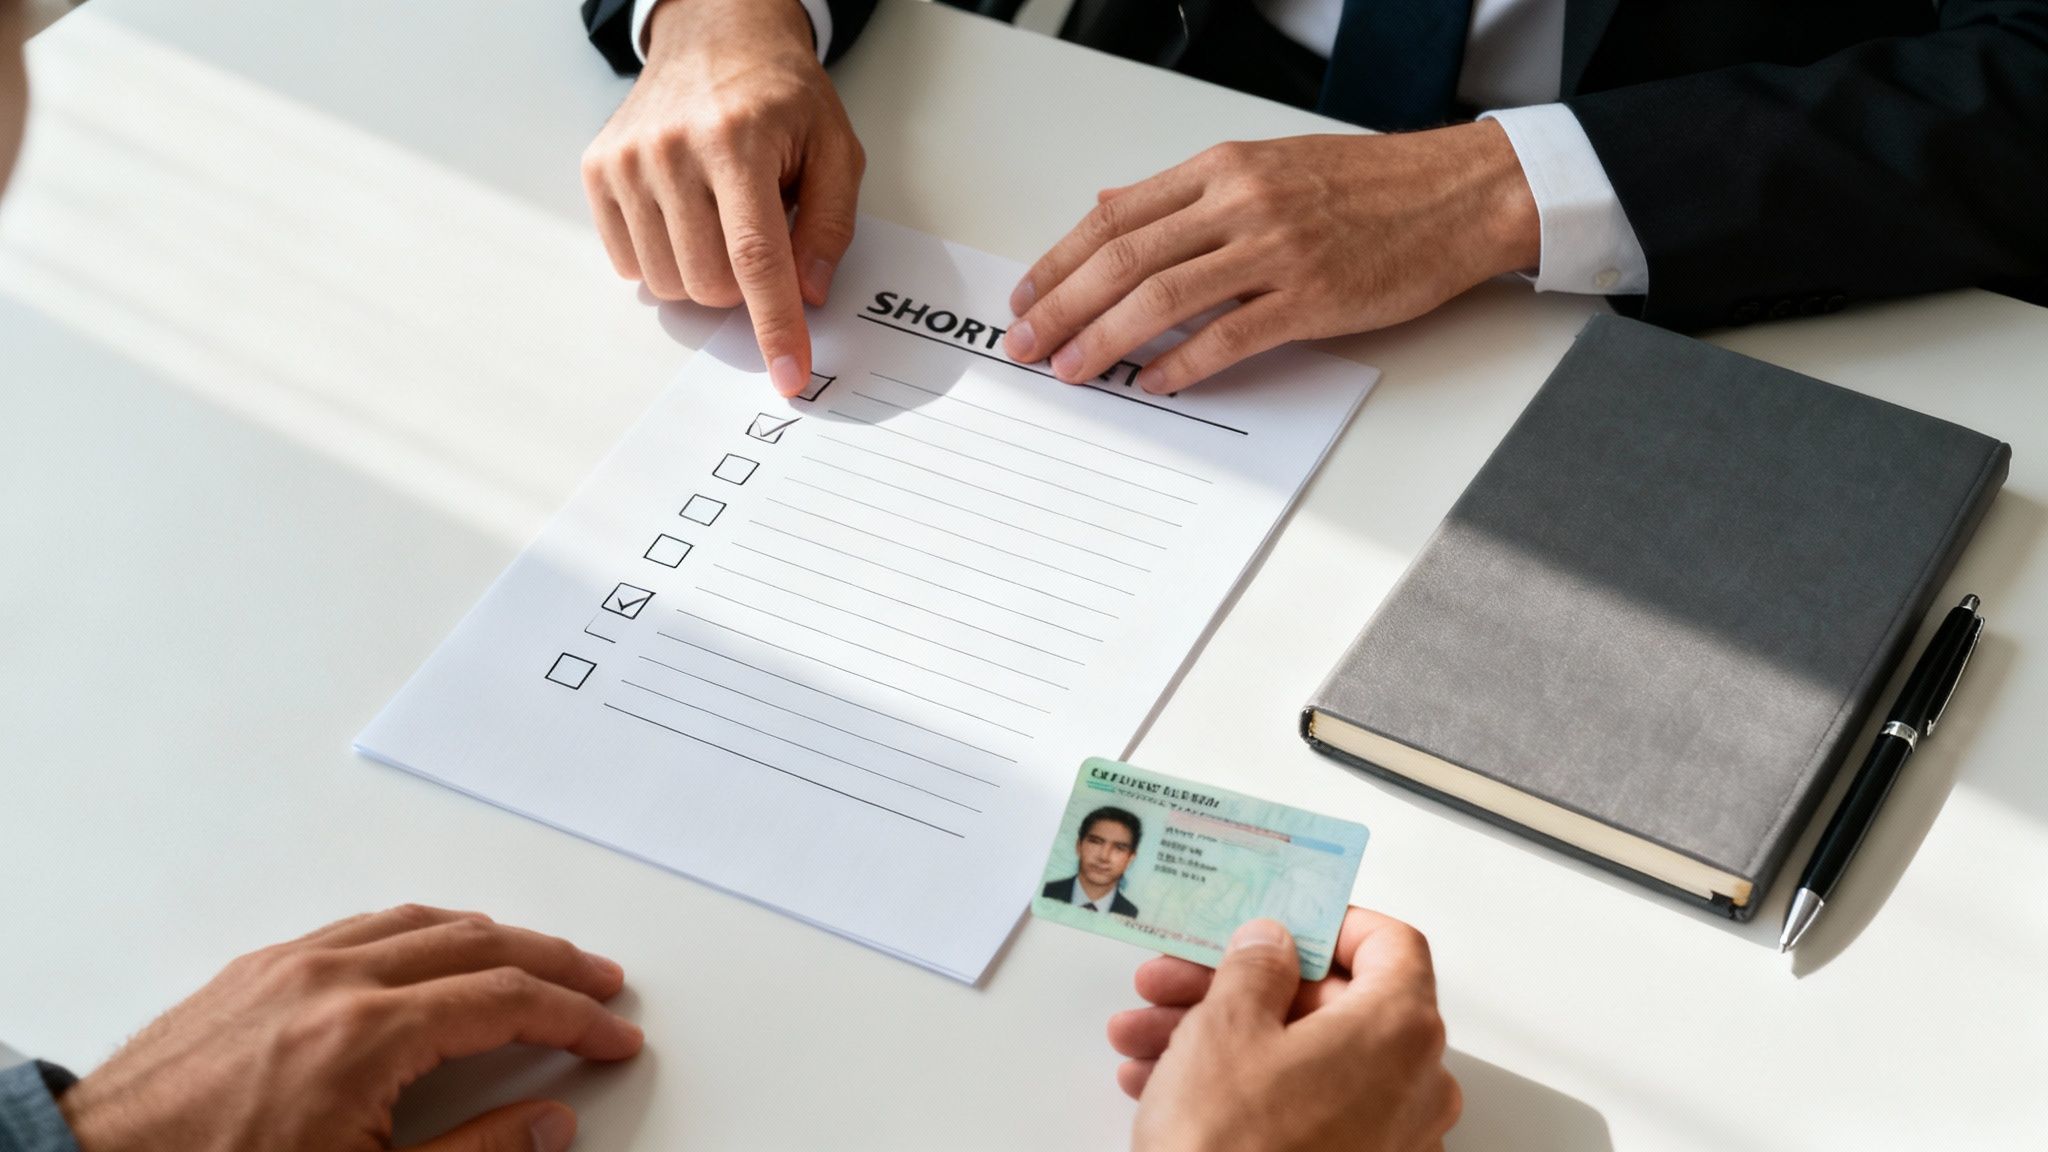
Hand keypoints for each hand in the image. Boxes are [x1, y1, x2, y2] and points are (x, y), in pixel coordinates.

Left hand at [56, 905, 643, 1151]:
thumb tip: (551, 1124)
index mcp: (369, 1035)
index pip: (506, 1001)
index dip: (574, 1018)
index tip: (611, 1035)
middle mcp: (333, 981)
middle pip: (477, 943)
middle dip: (551, 961)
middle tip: (597, 982)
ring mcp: (290, 968)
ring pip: (419, 921)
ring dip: (490, 935)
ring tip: (533, 956)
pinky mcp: (254, 972)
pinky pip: (360, 926)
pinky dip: (420, 930)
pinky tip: (432, 948)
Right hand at [581, 0, 864, 395]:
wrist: (715, 36)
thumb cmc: (780, 97)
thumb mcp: (835, 149)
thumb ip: (830, 227)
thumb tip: (807, 295)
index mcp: (738, 141)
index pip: (757, 258)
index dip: (775, 324)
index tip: (789, 375)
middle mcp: (672, 149)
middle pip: (709, 282)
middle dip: (744, 287)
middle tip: (759, 240)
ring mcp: (627, 160)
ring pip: (668, 282)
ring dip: (704, 273)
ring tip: (721, 218)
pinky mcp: (598, 169)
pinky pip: (630, 263)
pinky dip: (666, 259)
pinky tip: (686, 216)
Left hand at [1003, 122, 1538, 394]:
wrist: (1455, 194)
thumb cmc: (1366, 184)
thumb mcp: (1265, 164)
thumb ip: (1186, 193)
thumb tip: (1113, 208)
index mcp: (1220, 168)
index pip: (1114, 217)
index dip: (1058, 260)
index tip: (1028, 295)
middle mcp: (1239, 203)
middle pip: (1123, 259)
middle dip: (1062, 306)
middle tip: (1027, 343)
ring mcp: (1274, 251)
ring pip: (1162, 299)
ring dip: (1104, 340)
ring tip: (1072, 370)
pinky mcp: (1311, 298)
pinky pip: (1227, 337)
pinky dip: (1180, 364)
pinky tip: (1152, 384)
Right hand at [1111, 910, 1460, 1151]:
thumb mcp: (1226, 1027)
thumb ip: (1255, 966)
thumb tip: (1270, 946)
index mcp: (1400, 1031)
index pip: (1391, 944)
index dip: (1328, 924)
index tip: (1281, 922)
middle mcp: (1414, 1086)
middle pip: (1332, 1004)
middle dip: (1243, 988)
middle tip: (1182, 981)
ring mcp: (1391, 1138)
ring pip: (1305, 1059)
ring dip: (1227, 1039)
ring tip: (1153, 1040)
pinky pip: (1305, 1109)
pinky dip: (1248, 1088)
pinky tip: (1174, 1085)